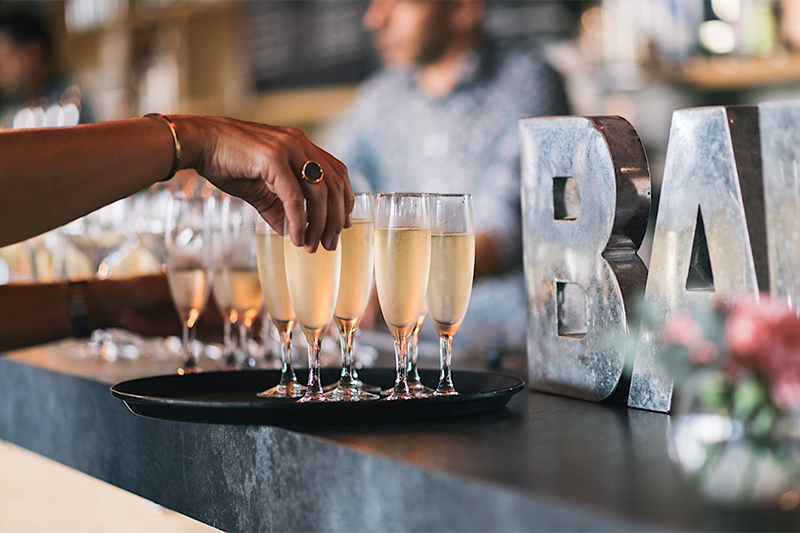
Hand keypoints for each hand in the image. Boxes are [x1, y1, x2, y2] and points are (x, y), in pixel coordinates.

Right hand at [174, 115, 353, 251]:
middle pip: (334, 185)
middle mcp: (299, 143)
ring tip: (312, 246)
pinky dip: (298, 221)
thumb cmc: (224, 160)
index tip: (343, 224)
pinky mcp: (274, 159)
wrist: (197, 141)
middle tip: (330, 243)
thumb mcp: (257, 186)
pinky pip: (294, 197)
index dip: (344, 200)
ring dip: (319, 224)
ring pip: (319, 193)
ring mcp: (288, 148)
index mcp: (300, 145)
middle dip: (335, 218)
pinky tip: (295, 238)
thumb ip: (276, 206)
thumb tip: (290, 230)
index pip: (337, 172)